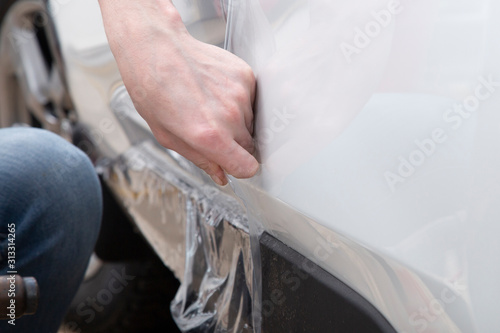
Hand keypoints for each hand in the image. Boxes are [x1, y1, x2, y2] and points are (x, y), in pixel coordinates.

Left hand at [98, 0, 258, 185]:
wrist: (156, 50)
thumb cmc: (154, 90)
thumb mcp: (168, 137)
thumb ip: (201, 159)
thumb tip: (221, 175)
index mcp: (210, 137)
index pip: (248, 167)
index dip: (240, 168)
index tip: (234, 163)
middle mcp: (231, 117)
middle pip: (249, 146)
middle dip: (234, 144)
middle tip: (211, 129)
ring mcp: (241, 94)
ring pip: (250, 122)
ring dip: (235, 120)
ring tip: (209, 105)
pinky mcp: (245, 76)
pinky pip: (251, 100)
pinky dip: (238, 100)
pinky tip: (215, 91)